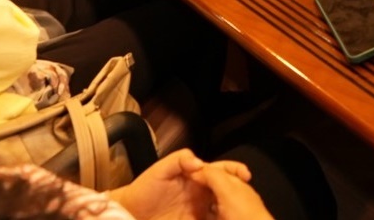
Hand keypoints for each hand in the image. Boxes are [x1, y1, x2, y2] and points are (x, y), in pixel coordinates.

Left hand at [107, 149, 263, 219]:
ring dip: (230, 211)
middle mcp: (202, 196)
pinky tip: (224, 218)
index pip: (221, 172)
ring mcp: (199, 213)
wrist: (128, 214)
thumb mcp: (160, 169)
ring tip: (237, 212)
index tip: (245, 175)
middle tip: (245, 200)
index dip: (234, 171)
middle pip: (226, 193)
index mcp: (197, 178)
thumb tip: (200, 163)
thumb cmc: (143, 189)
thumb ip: (179, 159)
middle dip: (238, 194)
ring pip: (221, 211)